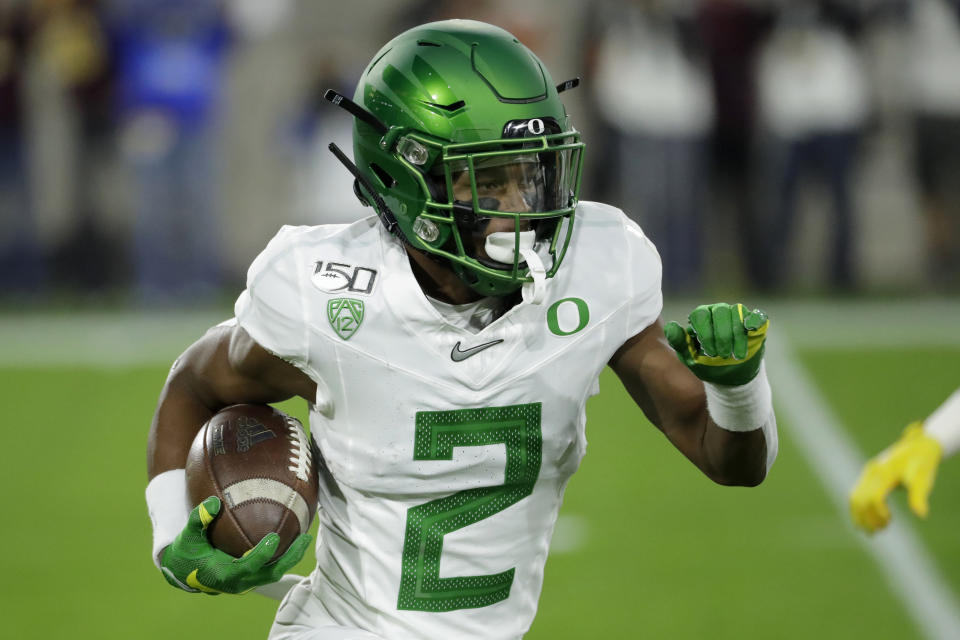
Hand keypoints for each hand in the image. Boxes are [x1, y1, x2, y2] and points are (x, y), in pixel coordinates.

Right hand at [159, 496, 311, 594]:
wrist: (184, 572)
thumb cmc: (187, 551)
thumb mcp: (187, 536)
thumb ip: (198, 520)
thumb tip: (213, 502)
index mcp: (223, 575)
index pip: (247, 567)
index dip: (262, 555)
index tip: (274, 538)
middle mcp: (239, 583)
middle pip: (271, 573)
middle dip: (290, 557)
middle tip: (305, 538)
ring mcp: (247, 583)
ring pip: (275, 573)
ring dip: (291, 557)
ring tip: (306, 537)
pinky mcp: (252, 578)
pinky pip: (272, 569)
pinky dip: (285, 557)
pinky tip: (295, 538)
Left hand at [664, 303, 768, 385]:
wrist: (730, 378)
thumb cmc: (707, 364)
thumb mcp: (690, 357)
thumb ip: (679, 342)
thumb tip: (670, 326)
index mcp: (701, 316)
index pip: (700, 314)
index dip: (705, 333)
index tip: (710, 353)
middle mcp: (719, 311)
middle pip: (720, 311)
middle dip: (722, 336)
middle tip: (723, 356)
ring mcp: (737, 315)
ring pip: (737, 313)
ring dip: (736, 336)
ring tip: (736, 356)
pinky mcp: (754, 323)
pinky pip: (756, 316)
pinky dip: (754, 321)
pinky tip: (750, 330)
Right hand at [850, 423, 942, 532]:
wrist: (918, 446)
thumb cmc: (922, 464)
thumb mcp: (923, 479)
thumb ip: (919, 495)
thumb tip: (920, 514)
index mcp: (884, 473)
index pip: (874, 497)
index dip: (879, 513)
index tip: (889, 521)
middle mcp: (871, 472)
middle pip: (860, 499)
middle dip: (867, 518)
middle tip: (879, 531)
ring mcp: (867, 474)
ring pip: (854, 498)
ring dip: (859, 516)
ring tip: (870, 531)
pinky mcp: (867, 476)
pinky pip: (855, 494)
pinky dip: (857, 509)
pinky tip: (866, 520)